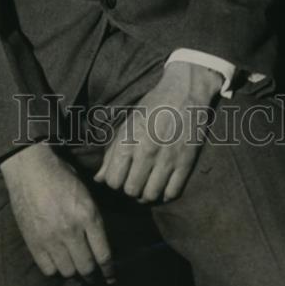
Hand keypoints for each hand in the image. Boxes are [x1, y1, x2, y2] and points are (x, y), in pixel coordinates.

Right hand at [0, 141, 115, 285]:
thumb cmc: (60, 175)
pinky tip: (57, 261)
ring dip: (73, 271)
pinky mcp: (33, 242)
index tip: (110, 276)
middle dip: (92, 274)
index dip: (109, 270)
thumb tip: (99, 242)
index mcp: (87, 215)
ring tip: (74, 266)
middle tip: (92, 274)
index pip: (103, 253)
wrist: (29, 168)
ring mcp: (51, 238)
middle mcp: (71, 230)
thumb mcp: (85, 192)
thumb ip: (93, 217)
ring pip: (68, 271)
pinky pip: (48, 268)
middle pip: (86, 267)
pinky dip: (54, 268)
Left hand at [94, 61, 220, 203]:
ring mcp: (167, 158)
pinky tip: (163, 185)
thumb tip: (98, 178)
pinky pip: (172, 192)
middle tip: (134, 180)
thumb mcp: (128, 123)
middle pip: (131, 190)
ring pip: (151, 195)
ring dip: (147, 194)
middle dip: (130, 188)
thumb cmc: (152, 105)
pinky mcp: (185, 162)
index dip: (114, 182)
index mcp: (128, 140)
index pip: (112, 180)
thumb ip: (112, 152)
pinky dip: (165, 194)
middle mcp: (146, 151)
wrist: (185, 90)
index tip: (120, 176)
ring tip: (147, 185)